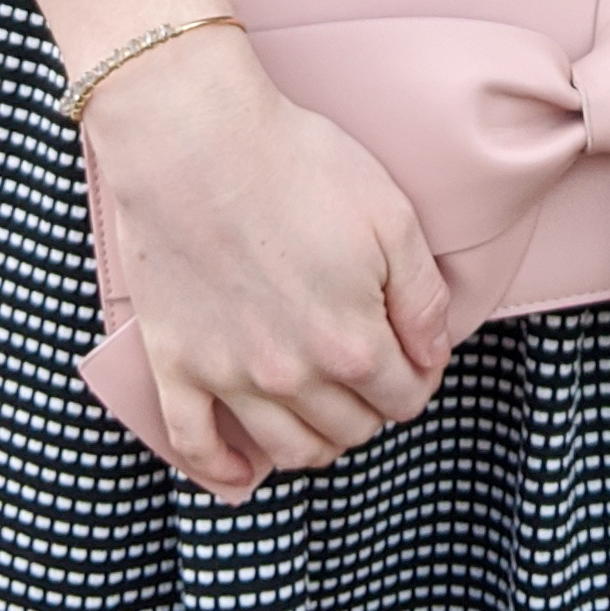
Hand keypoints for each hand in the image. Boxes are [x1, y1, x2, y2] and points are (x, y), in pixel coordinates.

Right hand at [81, 26, 453, 499]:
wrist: (192, 137)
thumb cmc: (296, 163)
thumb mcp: (391, 215)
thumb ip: (423, 297)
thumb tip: (433, 354)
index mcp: (352, 344)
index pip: (404, 399)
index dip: (417, 379)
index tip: (411, 356)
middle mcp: (292, 377)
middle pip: (351, 428)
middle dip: (372, 407)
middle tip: (370, 372)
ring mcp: (228, 377)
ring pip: (289, 450)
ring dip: (319, 442)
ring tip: (325, 413)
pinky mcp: (176, 364)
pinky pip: (196, 446)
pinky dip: (223, 472)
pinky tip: (243, 473)